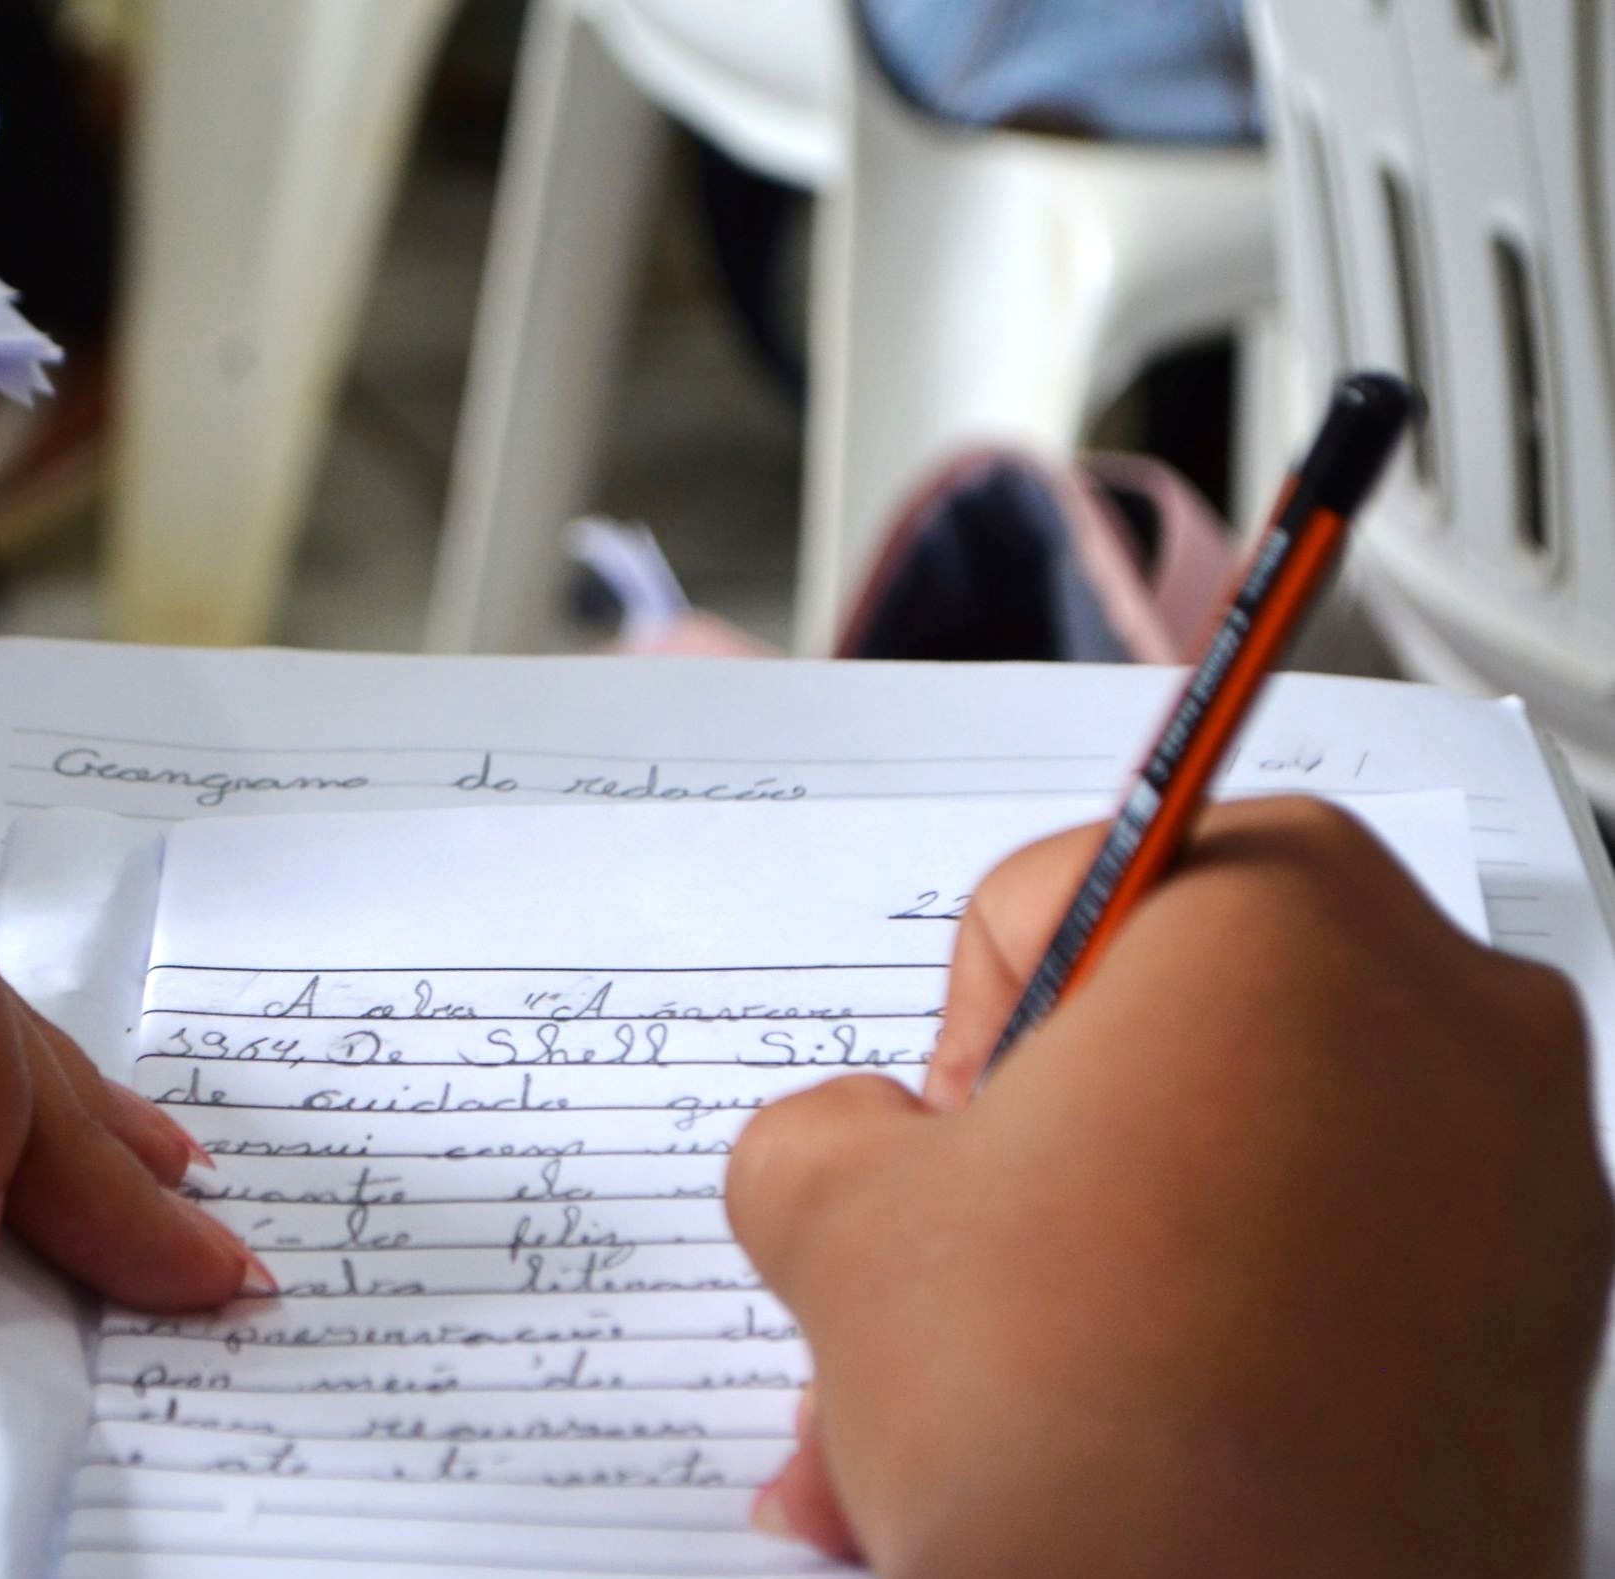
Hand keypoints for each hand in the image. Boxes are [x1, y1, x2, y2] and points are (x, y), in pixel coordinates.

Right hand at [725, 797, 1610, 1576]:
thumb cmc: (1072, 1408)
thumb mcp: (838, 1215)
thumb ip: (825, 1129)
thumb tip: (851, 1155)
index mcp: (1283, 913)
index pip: (1059, 894)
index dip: (966, 1028)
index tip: (956, 1142)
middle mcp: (1446, 1016)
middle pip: (1170, 1041)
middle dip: (1035, 1170)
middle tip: (965, 1266)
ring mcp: (1527, 1182)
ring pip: (1250, 1174)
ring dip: (1097, 1273)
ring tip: (990, 1400)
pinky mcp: (1545, 1329)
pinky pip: (1344, 1281)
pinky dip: (1216, 1339)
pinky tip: (1104, 1436)